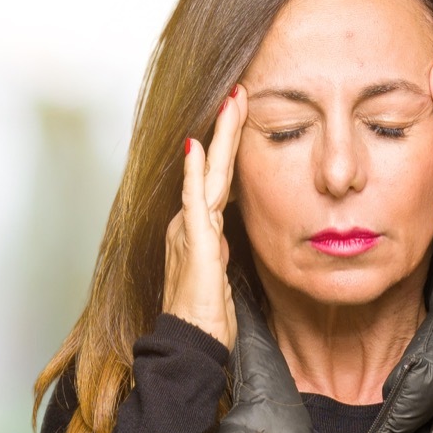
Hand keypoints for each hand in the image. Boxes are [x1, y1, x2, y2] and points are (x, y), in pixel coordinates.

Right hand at [162, 85, 245, 349]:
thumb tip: (227, 235)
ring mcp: (191, 228)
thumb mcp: (222, 272)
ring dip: (219, 137)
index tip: (241, 113)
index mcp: (201, 227)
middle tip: (238, 91)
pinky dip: (196, 174)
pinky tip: (195, 148)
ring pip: (209, 173)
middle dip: (226, 128)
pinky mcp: (195, 242)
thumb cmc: (206, 313)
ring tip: (229, 103)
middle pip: (214, 166)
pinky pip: (195, 201)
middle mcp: (192, 221)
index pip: (220, 177)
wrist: (192, 340)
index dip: (230, 145)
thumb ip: (222, 248)